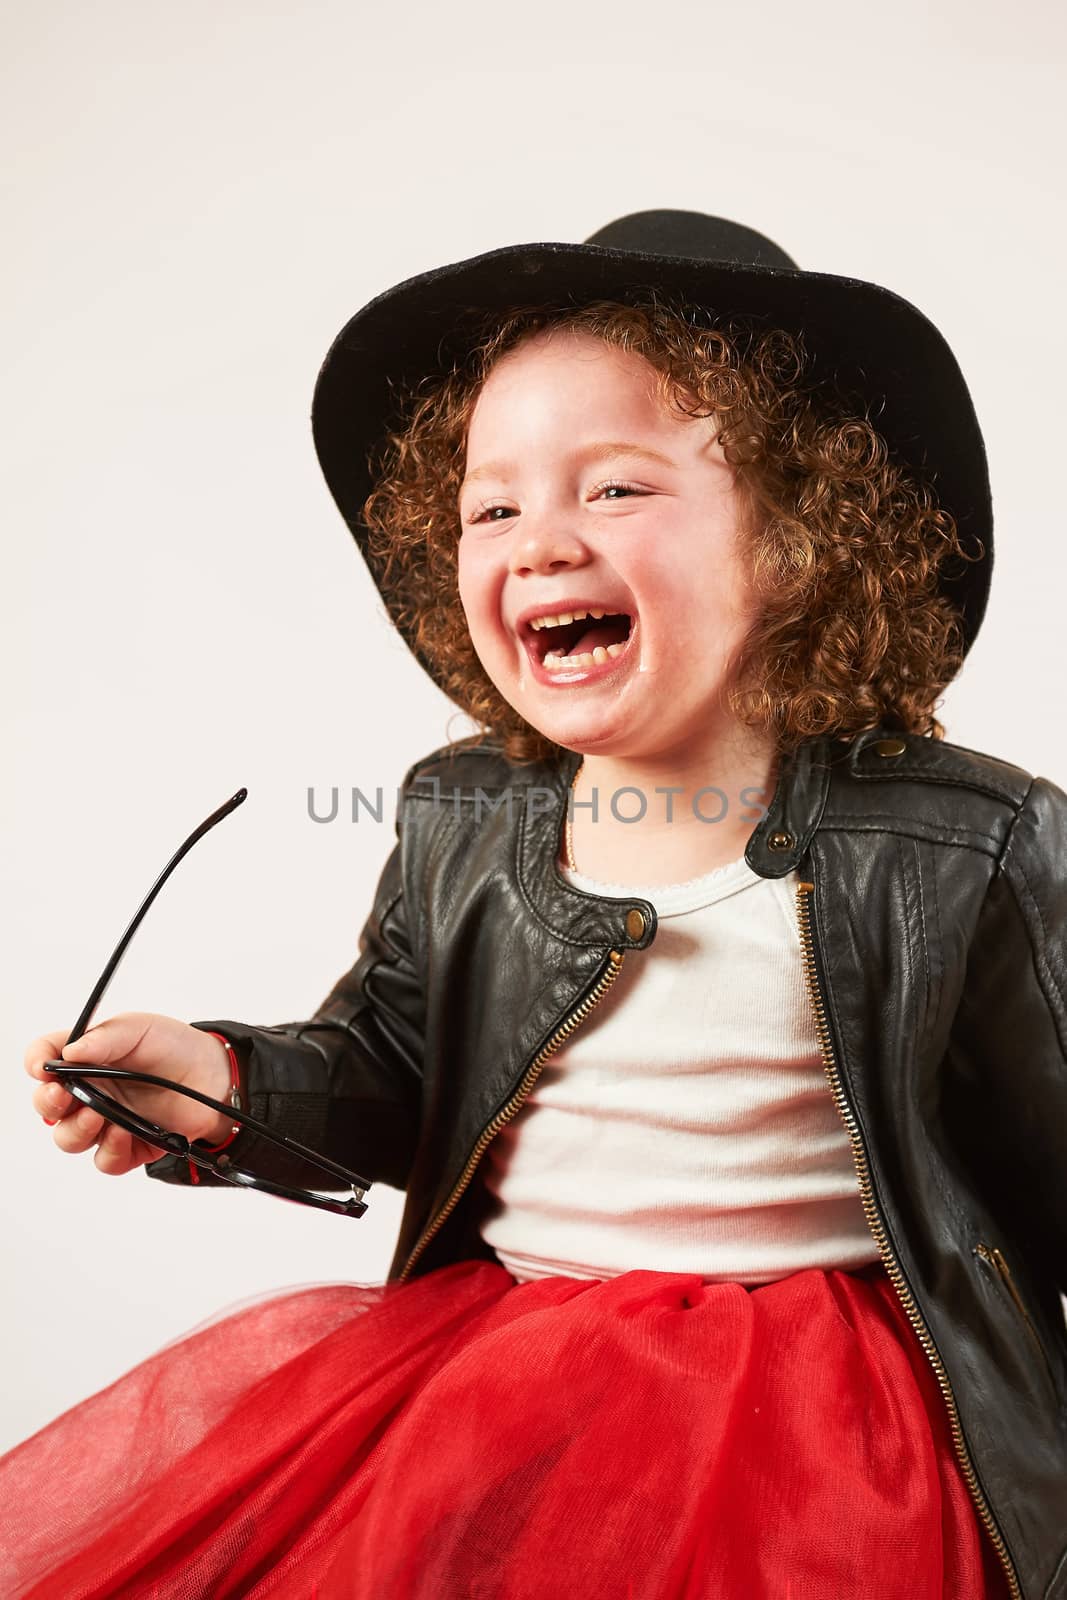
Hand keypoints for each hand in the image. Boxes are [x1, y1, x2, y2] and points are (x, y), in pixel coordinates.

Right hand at [25, 1013, 235, 1175]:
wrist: (215, 1076)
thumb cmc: (175, 1047)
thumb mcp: (141, 1029)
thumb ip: (106, 1038)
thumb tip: (69, 1051)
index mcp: (85, 1058)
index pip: (44, 1059)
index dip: (37, 1062)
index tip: (43, 1066)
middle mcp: (90, 1091)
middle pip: (48, 1107)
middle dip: (47, 1103)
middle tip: (62, 1096)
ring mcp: (106, 1121)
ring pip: (69, 1139)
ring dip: (76, 1130)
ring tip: (97, 1115)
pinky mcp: (128, 1147)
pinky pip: (105, 1160)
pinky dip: (110, 1149)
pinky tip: (124, 1131)